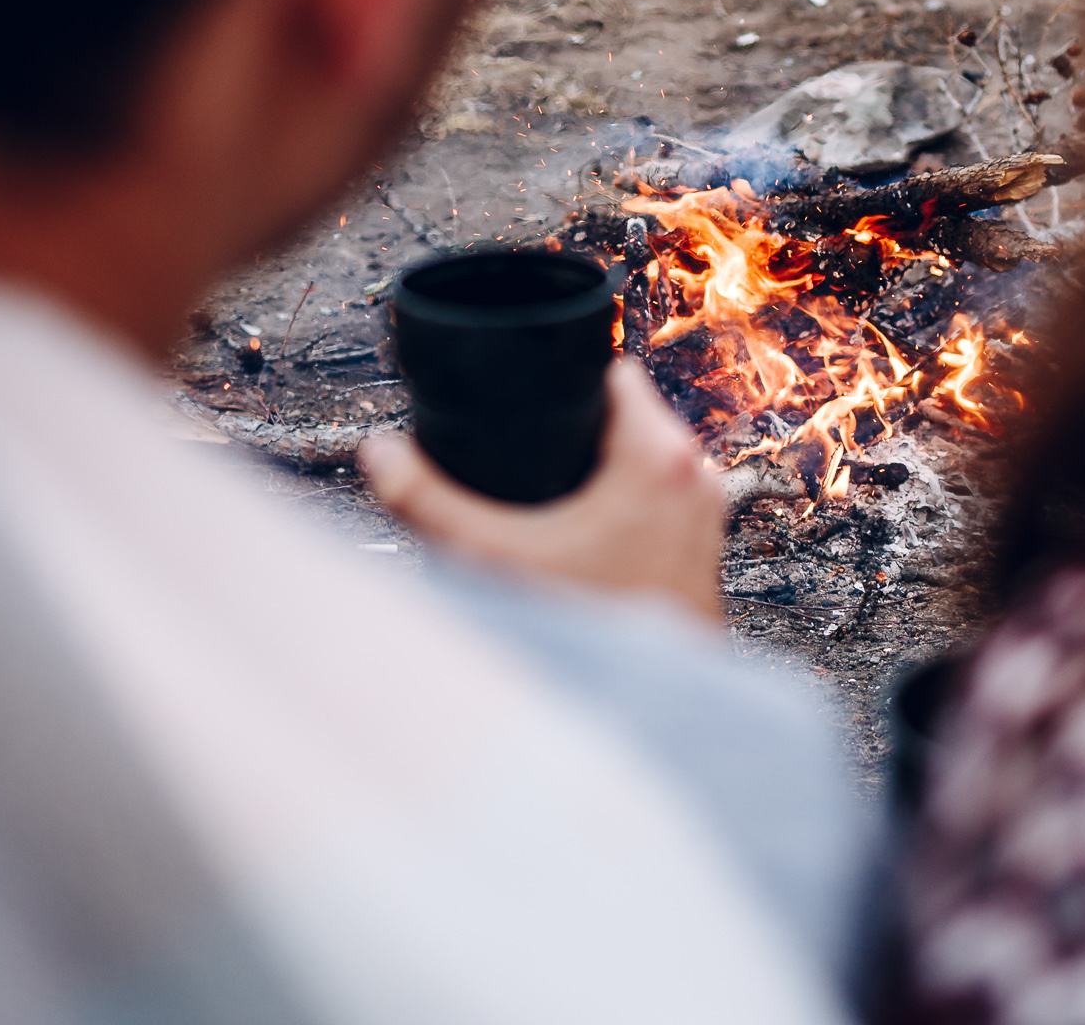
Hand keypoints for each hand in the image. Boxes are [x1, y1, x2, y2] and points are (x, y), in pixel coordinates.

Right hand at [360, 360, 726, 623]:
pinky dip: (628, 497)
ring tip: (551, 482)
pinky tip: (583, 519)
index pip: (615, 374)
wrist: (646, 710)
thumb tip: (378, 451)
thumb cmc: (585, 630)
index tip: (530, 400)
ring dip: (604, 462)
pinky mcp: (705, 546)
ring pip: (648, 456)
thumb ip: (430, 503)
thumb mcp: (496, 560)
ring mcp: (706, 512)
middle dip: (579, 425)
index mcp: (658, 457)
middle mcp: (695, 475)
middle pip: (629, 415)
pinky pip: (663, 493)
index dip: (569, 379)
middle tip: (527, 446)